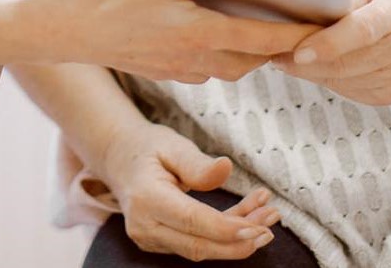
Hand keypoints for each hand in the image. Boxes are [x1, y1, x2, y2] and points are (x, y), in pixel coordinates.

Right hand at [45, 0, 318, 82]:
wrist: (64, 28)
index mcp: (201, 34)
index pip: (266, 38)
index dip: (301, 35)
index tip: (330, 29)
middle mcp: (195, 58)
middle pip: (254, 58)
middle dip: (283, 46)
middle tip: (309, 29)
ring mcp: (178, 68)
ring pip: (231, 65)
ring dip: (254, 51)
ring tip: (271, 30)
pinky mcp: (162, 68)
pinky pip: (206, 66)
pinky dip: (225, 53)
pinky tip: (220, 35)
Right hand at [101, 121, 278, 260]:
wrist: (121, 158)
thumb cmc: (148, 147)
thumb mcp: (172, 144)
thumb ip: (198, 163)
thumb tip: (226, 169)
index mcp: (146, 197)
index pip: (192, 221)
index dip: (227, 228)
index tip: (258, 227)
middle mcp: (145, 225)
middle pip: (198, 244)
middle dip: (238, 240)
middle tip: (270, 226)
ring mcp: (150, 238)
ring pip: (199, 247)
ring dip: (235, 238)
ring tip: (265, 218)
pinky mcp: (159, 241)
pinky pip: (194, 243)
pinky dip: (222, 234)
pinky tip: (245, 218)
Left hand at [273, 0, 390, 104]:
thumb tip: (302, 12)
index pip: (364, 30)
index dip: (331, 43)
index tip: (299, 52)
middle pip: (349, 61)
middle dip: (306, 62)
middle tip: (271, 51)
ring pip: (345, 80)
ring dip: (310, 72)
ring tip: (282, 57)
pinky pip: (349, 90)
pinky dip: (326, 78)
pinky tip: (311, 66)